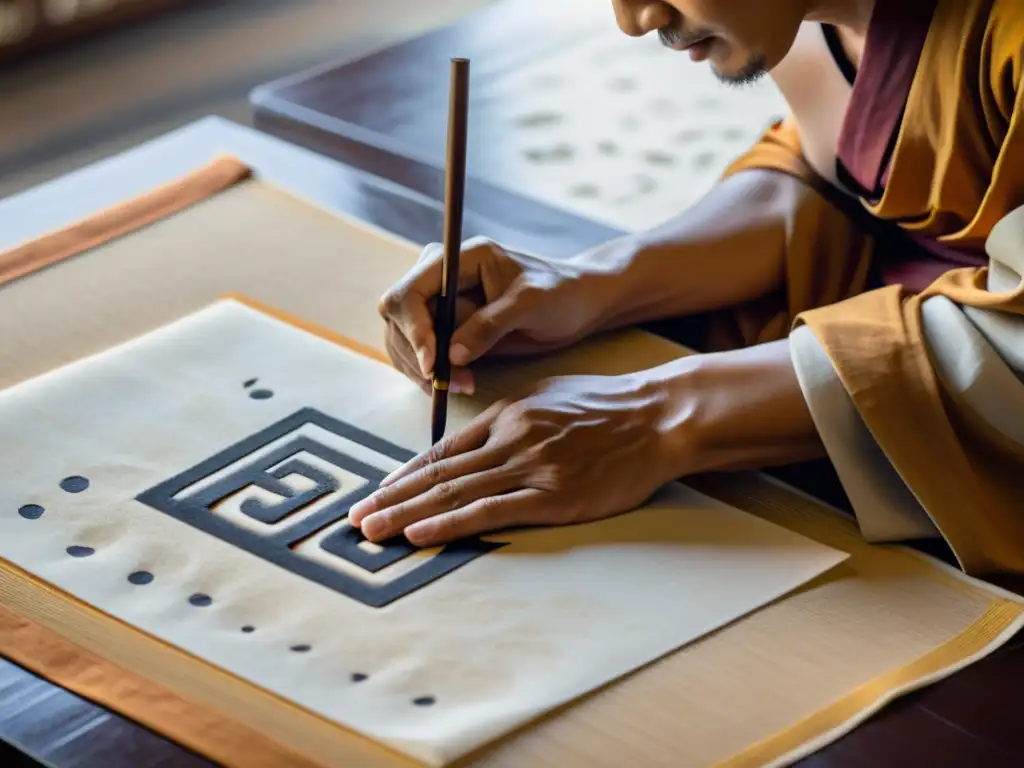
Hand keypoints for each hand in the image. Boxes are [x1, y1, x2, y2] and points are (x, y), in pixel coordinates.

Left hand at [348, 373, 682, 545]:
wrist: (657, 416)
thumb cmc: (608, 407)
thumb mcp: (550, 396)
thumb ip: (511, 418)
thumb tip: (477, 439)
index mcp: (507, 413)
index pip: (443, 448)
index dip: (406, 473)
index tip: (378, 491)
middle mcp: (509, 438)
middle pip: (437, 472)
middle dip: (390, 497)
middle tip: (354, 518)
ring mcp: (529, 466)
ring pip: (453, 491)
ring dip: (405, 514)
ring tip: (371, 531)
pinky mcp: (552, 496)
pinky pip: (489, 511)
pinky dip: (449, 523)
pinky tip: (420, 534)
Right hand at [379, 237, 604, 394]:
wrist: (576, 304)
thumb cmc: (559, 293)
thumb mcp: (530, 305)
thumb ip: (491, 325)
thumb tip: (452, 355)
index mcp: (459, 259)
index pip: (410, 291)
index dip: (415, 329)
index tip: (433, 363)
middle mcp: (440, 277)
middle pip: (398, 318)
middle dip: (419, 355)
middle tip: (453, 383)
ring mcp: (440, 304)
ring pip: (402, 339)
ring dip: (423, 370)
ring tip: (463, 386)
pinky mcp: (445, 328)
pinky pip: (418, 353)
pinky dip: (429, 374)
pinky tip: (459, 384)